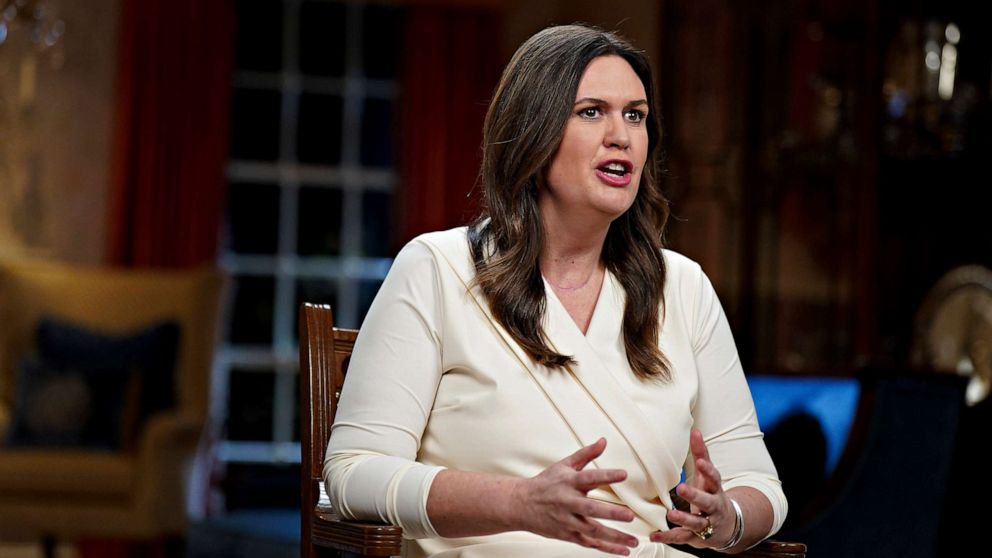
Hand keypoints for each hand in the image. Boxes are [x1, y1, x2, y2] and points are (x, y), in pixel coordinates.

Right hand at [513, 438, 638, 554]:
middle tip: (630, 515)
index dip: (606, 475)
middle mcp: (568, 502)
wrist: (520, 504)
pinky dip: (606, 548)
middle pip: (591, 509)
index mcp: (569, 482)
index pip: (589, 477)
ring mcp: (567, 520)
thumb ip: (586, 454)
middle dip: (611, 513)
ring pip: (592, 531)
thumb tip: (603, 441)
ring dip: (614, 537)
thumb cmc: (545, 484)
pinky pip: (589, 543)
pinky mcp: (567, 534)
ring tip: (633, 541)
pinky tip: (622, 551)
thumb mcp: (564, 465)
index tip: (623, 474)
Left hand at [650, 429, 734, 548]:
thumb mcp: (707, 475)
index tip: (701, 462)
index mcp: (715, 489)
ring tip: (670, 514)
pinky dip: (667, 537)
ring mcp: (706, 523)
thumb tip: (695, 430)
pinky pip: (681, 537)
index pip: (715, 478)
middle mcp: (713, 507)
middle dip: (695, 496)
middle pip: (707, 502)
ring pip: (696, 523)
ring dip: (684, 519)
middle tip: (681, 488)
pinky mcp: (696, 537)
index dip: (708, 470)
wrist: (726, 526)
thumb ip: (701, 454)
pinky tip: (654, 535)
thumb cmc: (711, 493)